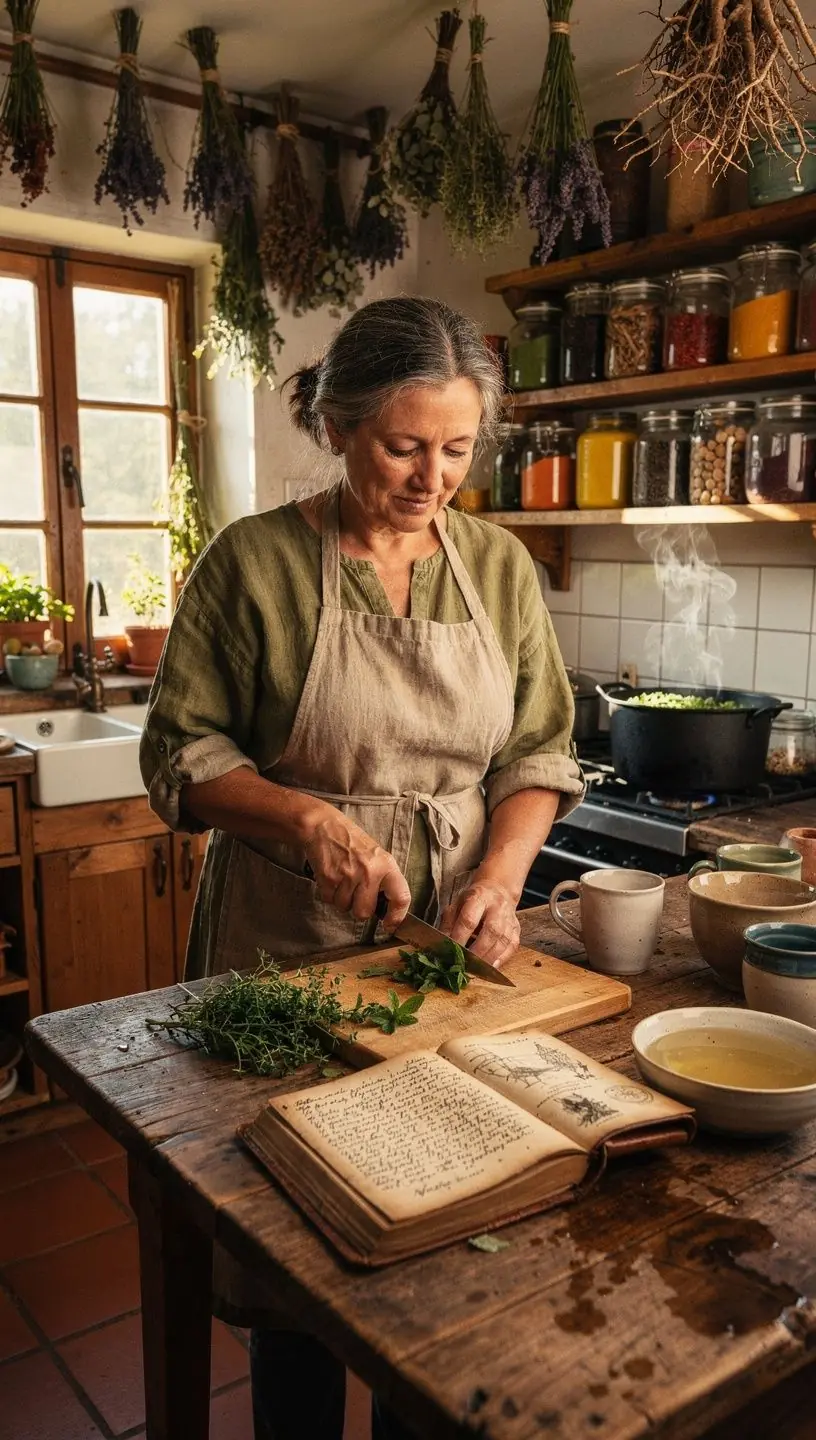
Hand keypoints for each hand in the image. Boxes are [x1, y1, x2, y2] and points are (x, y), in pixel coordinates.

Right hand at [304, 807, 410, 928]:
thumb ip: (384, 880)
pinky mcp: (329, 878)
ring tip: (342, 879)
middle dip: (358, 907)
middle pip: (364, 912)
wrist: (324, 826)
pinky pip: (329, 901)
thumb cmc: (352, 842)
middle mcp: (370, 872)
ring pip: (345, 908)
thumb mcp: (377, 856)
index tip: (390, 924)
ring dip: (341, 899)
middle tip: (355, 891)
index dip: (397, 916)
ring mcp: (349, 876)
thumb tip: (387, 909)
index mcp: (387, 865)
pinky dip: (328, 894)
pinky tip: (331, 877)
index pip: (401, 897)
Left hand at [440, 877, 520, 968]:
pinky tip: (491, 967)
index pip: (469, 919)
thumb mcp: (456, 905)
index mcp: (478, 898)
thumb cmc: (473, 900)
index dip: (460, 936)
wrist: (498, 890)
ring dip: (490, 957)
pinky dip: (502, 959)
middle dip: (478, 950)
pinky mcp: (516, 929)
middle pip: (491, 930)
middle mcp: (497, 907)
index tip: (452, 951)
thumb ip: (448, 924)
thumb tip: (441, 945)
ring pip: (503, 940)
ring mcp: (509, 918)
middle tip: (466, 964)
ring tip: (477, 969)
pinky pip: (512, 946)